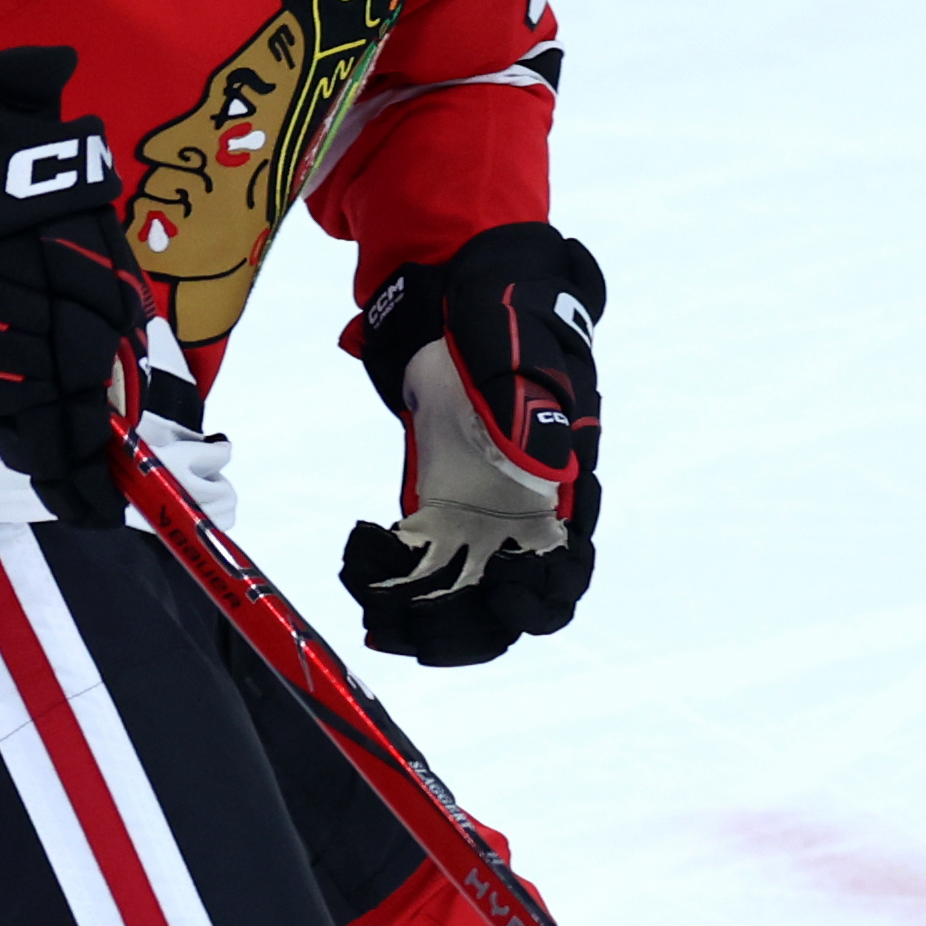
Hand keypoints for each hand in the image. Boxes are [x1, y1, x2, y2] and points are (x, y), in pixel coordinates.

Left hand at [340, 224, 603, 665]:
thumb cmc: (501, 310)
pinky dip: (385, 578)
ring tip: (376, 623)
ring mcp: (479, 518)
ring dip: (423, 621)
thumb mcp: (516, 345)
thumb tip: (551, 468)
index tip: (504, 589)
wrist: (453, 292)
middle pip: (514, 601)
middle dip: (470, 627)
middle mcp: (526, 516)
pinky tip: (356, 556)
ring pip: (461, 597)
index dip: (543, 594)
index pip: (568, 564)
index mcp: (564, 484)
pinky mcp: (434, 512)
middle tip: (419, 633)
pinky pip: (414, 567)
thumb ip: (531, 402)